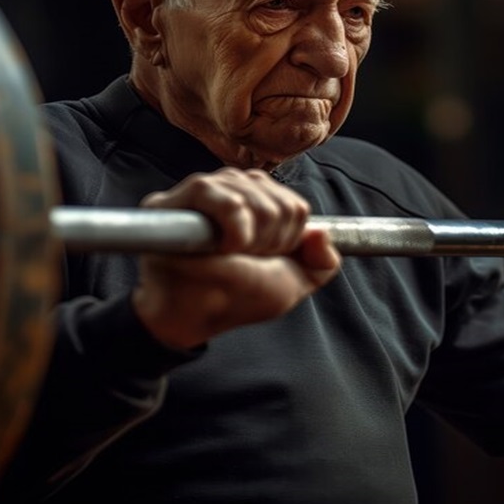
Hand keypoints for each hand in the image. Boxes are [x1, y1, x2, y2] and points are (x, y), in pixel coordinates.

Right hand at [132, 168, 340, 348]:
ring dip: (250, 239)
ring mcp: (208, 191)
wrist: (197, 315)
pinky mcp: (180, 198)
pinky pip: (226, 200)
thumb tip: (323, 233)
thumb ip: (321, 263)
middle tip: (243, 259)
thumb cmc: (236, 297)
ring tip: (227, 254)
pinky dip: (233, 229)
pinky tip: (220, 247)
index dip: (286, 241)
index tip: (263, 260)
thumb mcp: (291, 284)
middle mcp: (234, 189)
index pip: (294, 206)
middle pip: (280, 202)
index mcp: (259, 202)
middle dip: (269, 241)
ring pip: (257, 200)